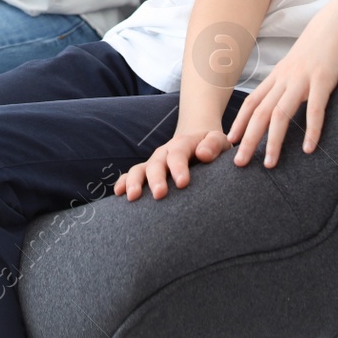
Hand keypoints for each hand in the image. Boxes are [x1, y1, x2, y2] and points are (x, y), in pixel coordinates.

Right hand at [114, 129, 232, 200]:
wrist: (196, 140)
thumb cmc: (211, 146)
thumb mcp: (218, 141)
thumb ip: (213, 145)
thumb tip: (203, 154)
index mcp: (183, 144)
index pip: (178, 153)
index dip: (179, 167)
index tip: (182, 183)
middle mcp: (164, 152)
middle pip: (156, 163)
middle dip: (156, 179)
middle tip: (159, 195)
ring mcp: (154, 162)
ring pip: (139, 169)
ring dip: (134, 182)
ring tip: (132, 197)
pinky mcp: (147, 172)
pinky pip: (131, 175)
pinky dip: (123, 182)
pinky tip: (119, 194)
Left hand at [227, 0, 337, 166]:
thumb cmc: (328, 41)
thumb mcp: (305, 61)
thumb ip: (296, 79)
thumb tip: (292, 96)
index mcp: (281, 74)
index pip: (253, 101)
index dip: (240, 122)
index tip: (230, 142)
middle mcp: (287, 77)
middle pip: (260, 112)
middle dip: (247, 139)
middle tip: (238, 163)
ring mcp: (304, 76)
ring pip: (281, 113)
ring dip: (274, 141)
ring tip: (269, 164)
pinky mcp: (325, 77)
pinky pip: (316, 107)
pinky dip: (311, 129)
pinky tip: (310, 149)